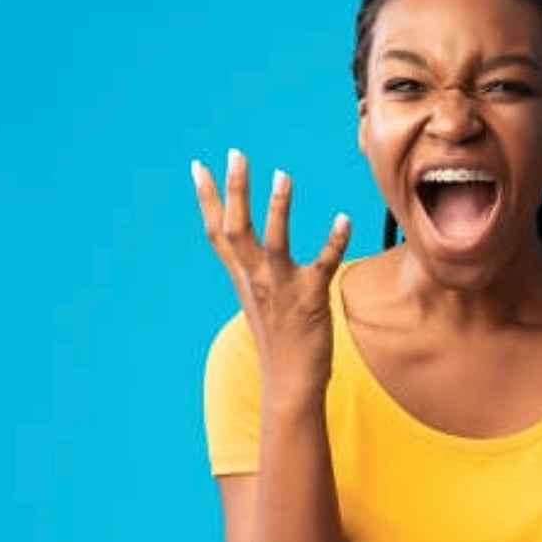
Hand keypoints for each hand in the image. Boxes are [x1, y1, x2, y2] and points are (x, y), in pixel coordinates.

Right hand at [192, 149, 350, 400]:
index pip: (217, 233)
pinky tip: (344, 218)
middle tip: (236, 153)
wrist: (289, 388)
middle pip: (236, 229)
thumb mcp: (258, 303)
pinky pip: (323, 265)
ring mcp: (281, 290)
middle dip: (235, 190)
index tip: (198, 166)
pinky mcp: (310, 300)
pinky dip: (334, 240)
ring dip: (278, 208)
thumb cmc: (279, 344)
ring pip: (273, 243)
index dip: (207, 199)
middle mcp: (255, 281)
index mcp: (242, 279)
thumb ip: (254, 273)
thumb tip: (249, 253)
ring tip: (283, 175)